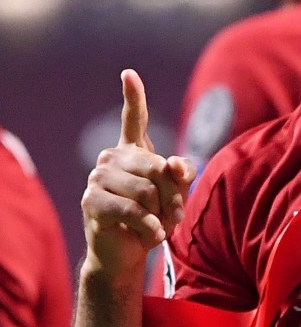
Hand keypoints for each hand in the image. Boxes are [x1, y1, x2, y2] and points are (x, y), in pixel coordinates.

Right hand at [80, 69, 195, 277]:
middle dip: (173, 195)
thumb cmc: (154, 218)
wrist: (129, 253)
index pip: (135, 118)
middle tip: (176, 214)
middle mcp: (112, 158)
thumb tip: (173, 163)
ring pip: (147, 190)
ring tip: (159, 225)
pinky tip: (152, 234)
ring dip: (162, 213)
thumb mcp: (177, 194)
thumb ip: (183, 174)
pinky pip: (133, 210)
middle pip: (158, 167)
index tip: (129, 73)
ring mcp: (98, 178)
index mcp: (133, 150)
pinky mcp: (92, 201)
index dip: (134, 95)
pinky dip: (150, 226)